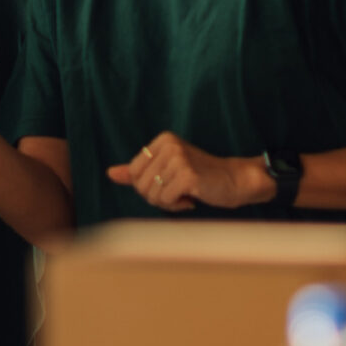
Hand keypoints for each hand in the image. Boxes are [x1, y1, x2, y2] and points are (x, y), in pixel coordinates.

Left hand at [108, 131, 261, 212]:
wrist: (235, 181)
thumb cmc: (200, 176)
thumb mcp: (166, 170)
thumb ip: (137, 171)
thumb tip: (110, 173)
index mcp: (162, 140)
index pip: (133, 172)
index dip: (146, 187)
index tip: (167, 185)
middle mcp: (170, 145)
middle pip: (140, 185)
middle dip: (156, 197)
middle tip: (177, 193)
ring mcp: (179, 159)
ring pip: (152, 195)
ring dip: (167, 203)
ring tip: (185, 195)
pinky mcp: (187, 175)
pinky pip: (166, 200)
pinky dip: (176, 206)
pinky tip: (191, 199)